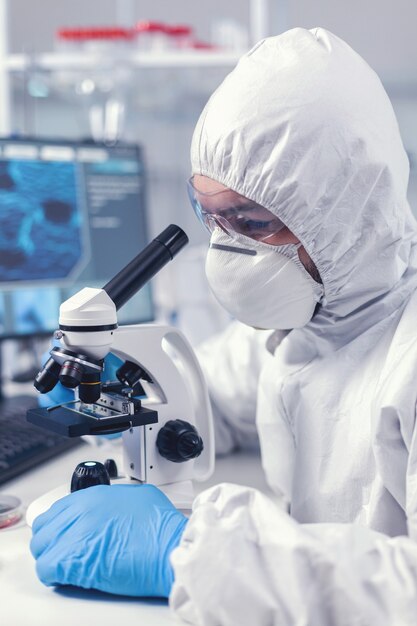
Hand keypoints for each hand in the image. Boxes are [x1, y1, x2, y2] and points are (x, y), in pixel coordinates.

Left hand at [30, 484, 186, 596]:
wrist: (169, 549)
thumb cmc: (162, 528)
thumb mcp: (141, 496)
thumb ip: (119, 498)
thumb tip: (115, 507)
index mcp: (95, 496)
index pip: (58, 509)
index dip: (61, 525)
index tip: (66, 535)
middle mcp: (81, 511)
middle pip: (45, 527)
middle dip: (53, 541)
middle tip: (65, 552)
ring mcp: (75, 534)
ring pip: (42, 547)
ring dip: (52, 558)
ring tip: (68, 566)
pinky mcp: (73, 560)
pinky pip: (46, 568)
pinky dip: (54, 575)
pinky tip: (69, 576)